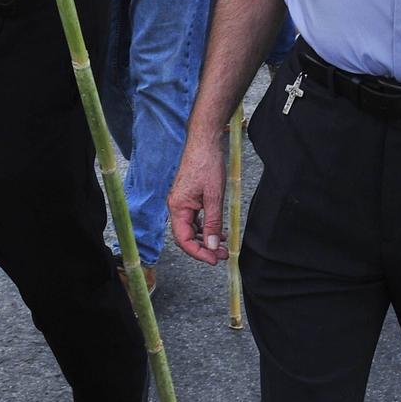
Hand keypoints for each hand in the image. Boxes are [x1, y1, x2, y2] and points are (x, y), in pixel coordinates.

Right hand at [166, 136, 228, 264]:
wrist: (204, 141)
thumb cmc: (206, 163)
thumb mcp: (214, 196)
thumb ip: (212, 223)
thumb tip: (211, 245)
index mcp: (177, 207)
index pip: (183, 239)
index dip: (198, 253)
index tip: (213, 260)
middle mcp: (176, 206)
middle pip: (186, 236)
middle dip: (204, 248)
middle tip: (222, 255)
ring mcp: (182, 202)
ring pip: (191, 229)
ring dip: (206, 239)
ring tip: (224, 245)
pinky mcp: (189, 198)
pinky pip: (195, 219)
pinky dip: (206, 227)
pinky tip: (219, 231)